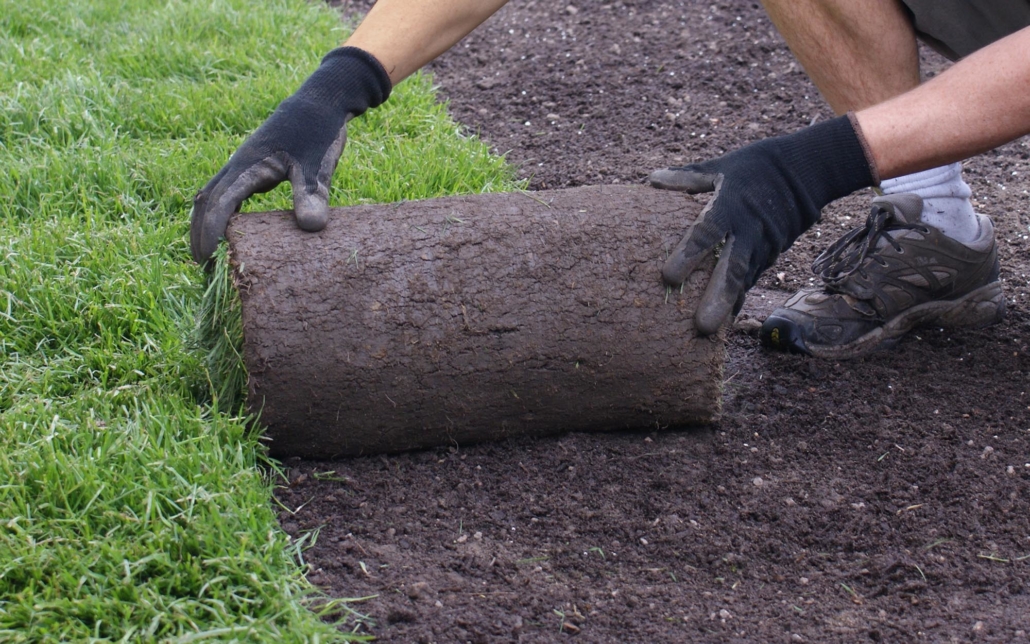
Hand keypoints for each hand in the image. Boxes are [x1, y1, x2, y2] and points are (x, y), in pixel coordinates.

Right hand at [190, 47, 390, 264]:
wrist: (321, 103)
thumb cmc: (319, 133)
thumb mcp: (319, 167)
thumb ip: (313, 195)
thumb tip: (310, 228)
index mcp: (249, 166)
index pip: (220, 203)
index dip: (211, 231)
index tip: (206, 258)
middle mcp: (238, 165)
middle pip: (207, 201)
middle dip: (200, 231)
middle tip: (201, 265)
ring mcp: (242, 165)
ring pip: (213, 195)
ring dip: (206, 222)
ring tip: (208, 254)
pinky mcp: (252, 166)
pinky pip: (227, 191)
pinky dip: (221, 212)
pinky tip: (230, 231)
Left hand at [649, 114, 876, 333]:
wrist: (804, 173)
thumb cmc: (752, 168)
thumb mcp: (719, 167)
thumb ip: (685, 177)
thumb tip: (651, 178)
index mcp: (731, 206)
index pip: (707, 232)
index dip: (689, 254)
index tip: (668, 278)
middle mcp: (748, 231)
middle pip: (732, 268)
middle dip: (716, 297)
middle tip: (701, 326)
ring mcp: (762, 246)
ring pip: (744, 281)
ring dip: (727, 306)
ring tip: (708, 334)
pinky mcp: (769, 256)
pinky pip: (750, 281)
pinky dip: (737, 300)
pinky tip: (724, 324)